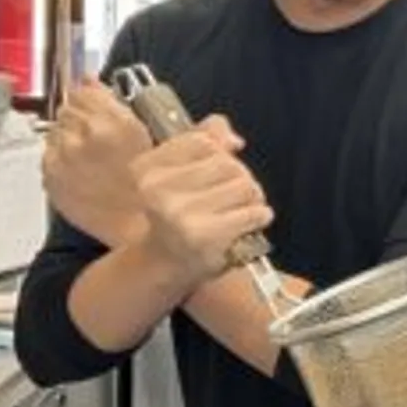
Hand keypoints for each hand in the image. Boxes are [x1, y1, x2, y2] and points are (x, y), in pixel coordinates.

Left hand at [42, 76, 152, 247]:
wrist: (135, 227)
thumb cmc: (151, 187)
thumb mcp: (152, 135)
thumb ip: (118, 103)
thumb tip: (91, 80)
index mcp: (113, 122)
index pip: (84, 90)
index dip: (93, 99)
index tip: (98, 106)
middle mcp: (83, 136)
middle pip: (68, 108)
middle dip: (81, 118)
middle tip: (99, 137)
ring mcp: (62, 157)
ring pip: (55, 131)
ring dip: (69, 138)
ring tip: (90, 157)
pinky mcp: (50, 177)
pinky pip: (48, 156)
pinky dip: (60, 159)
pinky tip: (81, 171)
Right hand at [130, 115, 272, 287]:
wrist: (162, 265)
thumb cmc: (175, 215)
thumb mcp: (176, 172)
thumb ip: (203, 141)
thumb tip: (234, 141)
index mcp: (146, 168)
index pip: (203, 141)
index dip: (220, 153)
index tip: (218, 170)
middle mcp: (157, 189)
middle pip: (228, 163)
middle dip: (240, 178)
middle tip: (234, 196)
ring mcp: (180, 214)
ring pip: (245, 186)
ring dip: (252, 198)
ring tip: (241, 210)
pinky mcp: (205, 237)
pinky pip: (254, 213)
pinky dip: (259, 217)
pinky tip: (248, 224)